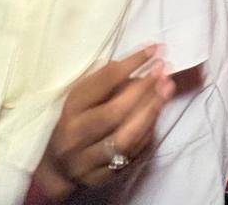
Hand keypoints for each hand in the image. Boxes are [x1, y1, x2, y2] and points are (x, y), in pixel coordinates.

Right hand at [33, 48, 173, 200]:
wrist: (59, 168)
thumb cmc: (74, 121)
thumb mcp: (81, 97)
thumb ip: (105, 82)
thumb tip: (140, 64)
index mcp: (70, 109)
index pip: (102, 83)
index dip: (130, 63)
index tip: (154, 49)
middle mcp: (77, 136)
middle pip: (114, 113)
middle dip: (143, 89)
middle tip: (164, 69)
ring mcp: (89, 160)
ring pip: (125, 138)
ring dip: (151, 111)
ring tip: (168, 88)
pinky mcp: (104, 178)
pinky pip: (132, 154)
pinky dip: (148, 131)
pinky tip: (159, 113)